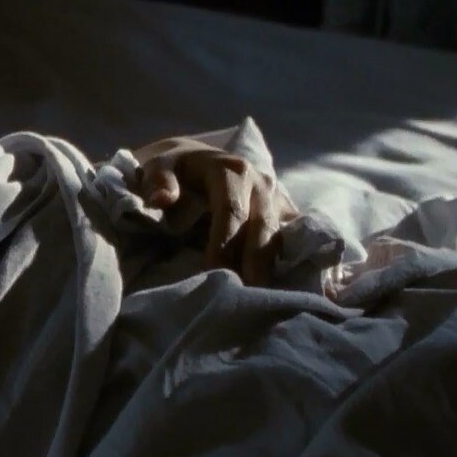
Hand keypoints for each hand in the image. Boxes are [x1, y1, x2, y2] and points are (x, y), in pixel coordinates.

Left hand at [135, 137, 298, 285]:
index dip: (224, 242)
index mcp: (231, 170)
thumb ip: (158, 182)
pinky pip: (296, 237)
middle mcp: (261, 182)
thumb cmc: (176, 171)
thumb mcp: (158, 169)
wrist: (198, 160)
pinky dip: (298, 260)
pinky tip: (297, 288)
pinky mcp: (286, 212)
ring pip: (281, 235)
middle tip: (246, 293)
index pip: (232, 210)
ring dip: (273, 266)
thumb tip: (161, 199)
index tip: (213, 270)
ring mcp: (277, 197)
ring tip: (263, 296)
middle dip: (255, 261)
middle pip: (262, 225)